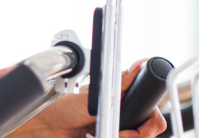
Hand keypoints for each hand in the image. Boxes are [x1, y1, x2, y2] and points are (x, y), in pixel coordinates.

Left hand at [10, 59, 167, 137]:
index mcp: (124, 103)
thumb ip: (119, 84)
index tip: (134, 126)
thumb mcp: (94, 95)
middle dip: (133, 136)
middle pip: (146, 134)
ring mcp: (115, 133)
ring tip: (96, 135)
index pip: (153, 117)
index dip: (148, 124)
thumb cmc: (64, 108)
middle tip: (117, 134)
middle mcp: (122, 119)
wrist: (45, 128)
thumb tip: (139, 66)